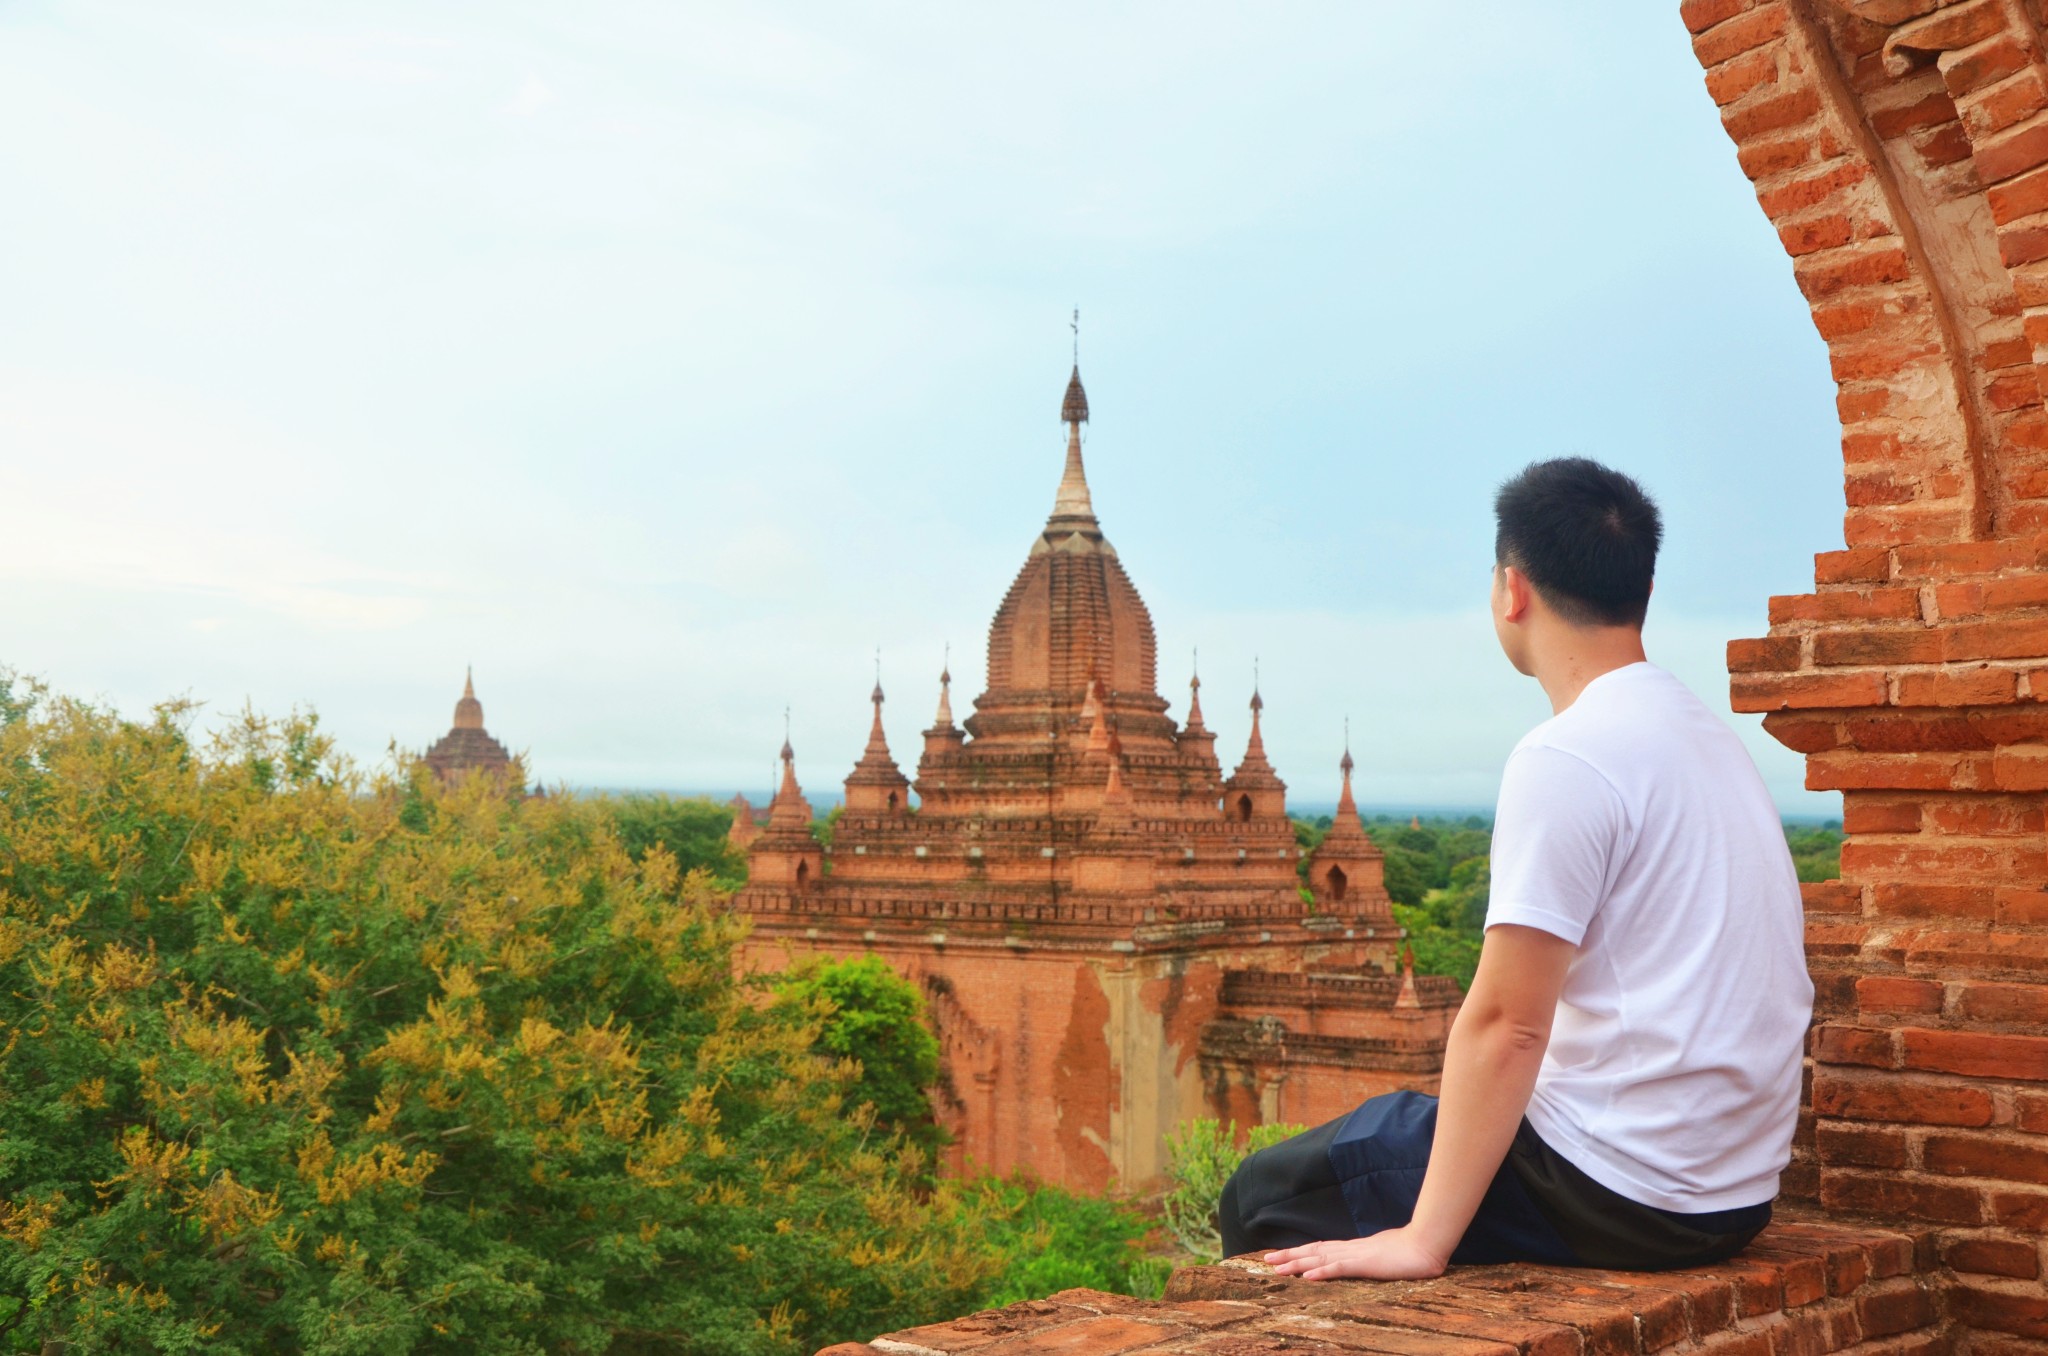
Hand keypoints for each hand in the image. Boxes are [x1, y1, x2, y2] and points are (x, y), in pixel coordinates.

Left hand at [1262, 1225, 1448, 1280]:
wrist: (1426, 1245)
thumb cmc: (1408, 1252)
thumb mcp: (1382, 1257)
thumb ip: (1367, 1259)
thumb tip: (1355, 1263)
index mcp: (1353, 1249)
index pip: (1320, 1249)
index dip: (1299, 1253)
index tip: (1281, 1256)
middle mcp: (1349, 1250)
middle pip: (1313, 1252)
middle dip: (1289, 1256)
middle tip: (1266, 1261)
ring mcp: (1356, 1256)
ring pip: (1320, 1260)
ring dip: (1297, 1264)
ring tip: (1277, 1269)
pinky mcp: (1366, 1264)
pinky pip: (1340, 1268)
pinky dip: (1322, 1273)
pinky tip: (1308, 1277)